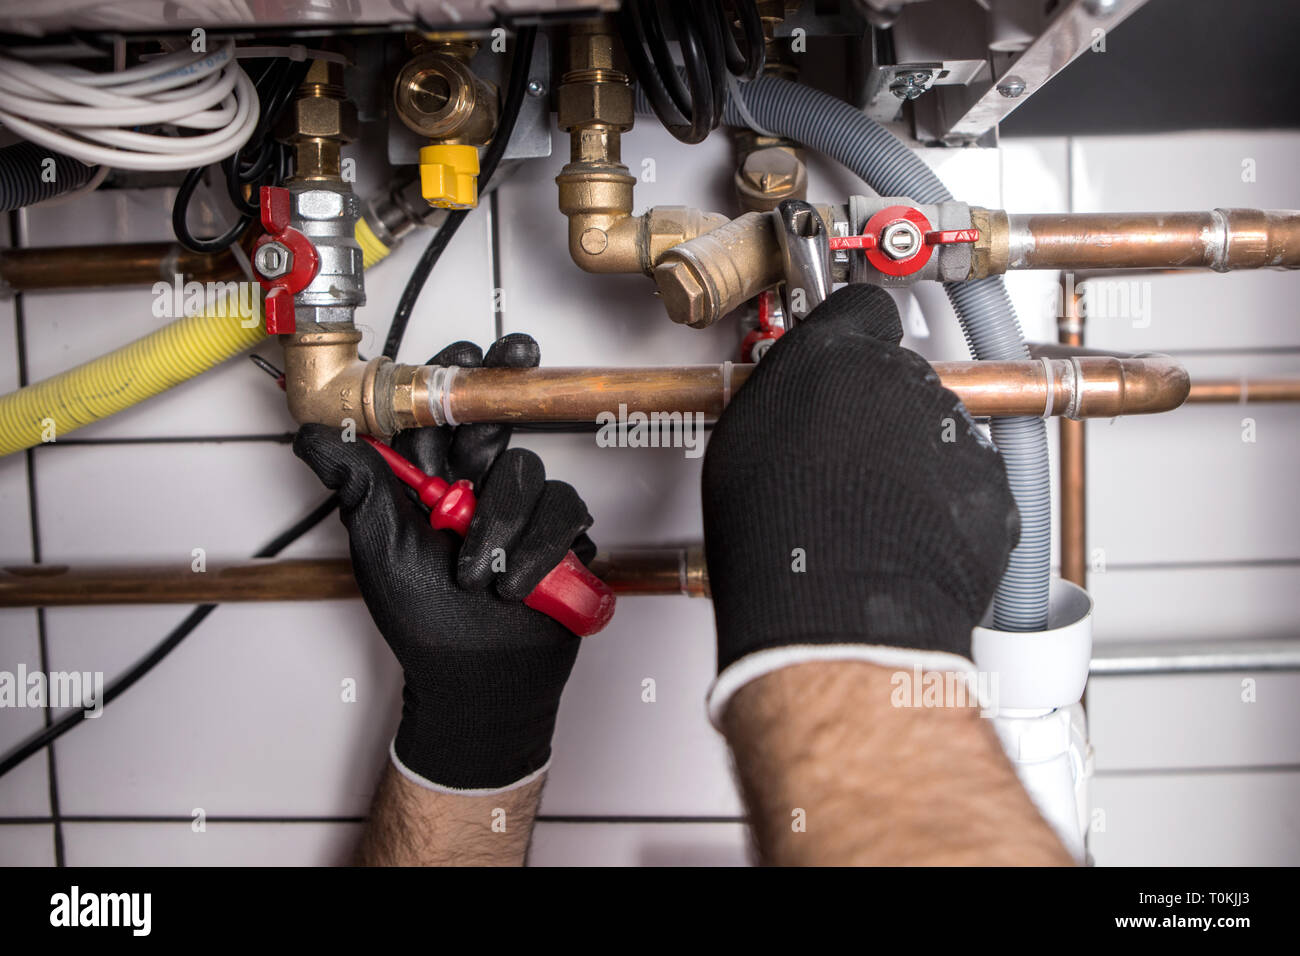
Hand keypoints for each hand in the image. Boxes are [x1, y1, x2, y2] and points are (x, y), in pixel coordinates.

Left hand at [294, 334, 595, 791]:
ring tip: (476, 572)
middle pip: (495, 418)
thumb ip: (356, 483)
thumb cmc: (420, 619)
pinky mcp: (558, 533)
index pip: (439, 411)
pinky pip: (562, 510)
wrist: (475, 679)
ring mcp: (518, 509)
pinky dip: (538, 548)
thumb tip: (310, 434)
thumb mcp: (377, 546)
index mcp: (425, 480)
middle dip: (504, 389)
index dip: (455, 373)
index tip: (469, 346)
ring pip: (525, 469)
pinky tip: (515, 583)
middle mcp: (473, 486)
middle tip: (515, 355)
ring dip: (501, 520)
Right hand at [701, 284, 1019, 720]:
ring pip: (939, 432)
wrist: (836, 607)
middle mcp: (905, 382)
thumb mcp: (741, 441)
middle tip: (844, 459)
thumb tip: (786, 401)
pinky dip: (947, 508)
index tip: (848, 349)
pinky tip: (907, 539)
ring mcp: (955, 434)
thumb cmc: (776, 532)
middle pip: (901, 378)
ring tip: (873, 513)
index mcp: (838, 356)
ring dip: (914, 461)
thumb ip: (781, 400)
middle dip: (879, 410)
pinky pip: (970, 487)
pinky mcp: (991, 488)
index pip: (863, 311)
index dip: (855, 334)